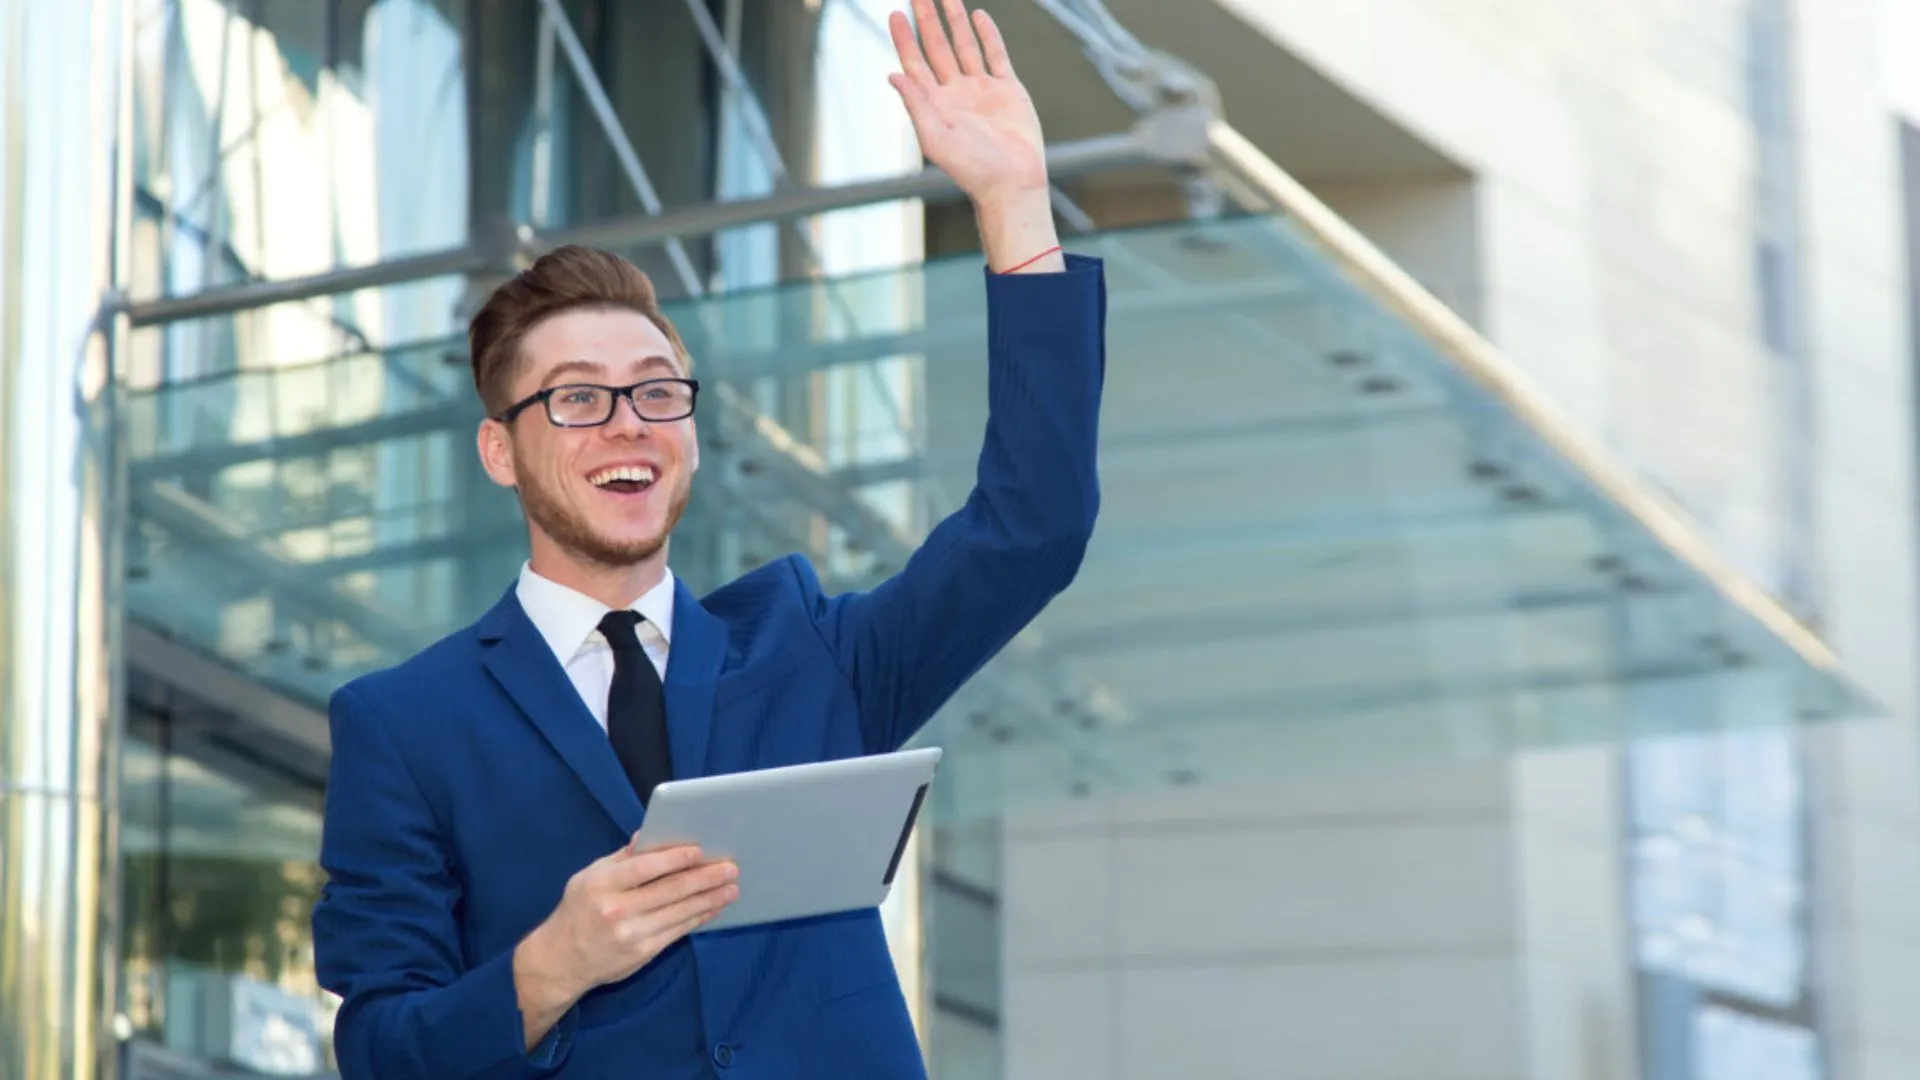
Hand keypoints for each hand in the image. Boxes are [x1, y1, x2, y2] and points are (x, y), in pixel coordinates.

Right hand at [512, 843, 736, 1047]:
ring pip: (680, 912)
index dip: (674, 859)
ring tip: (731, 887)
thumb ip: (622, 858)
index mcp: (602, 885)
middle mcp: (617, 910)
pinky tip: (714, 907)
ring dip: (710, 898)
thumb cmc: (578, 911)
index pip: (644, 868)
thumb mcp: (588, 877)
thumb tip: (649, 835)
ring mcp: (632, 934)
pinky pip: (678, 931)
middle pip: (669, 890)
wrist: (562, 960)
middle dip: (704, 878)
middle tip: (730, 868)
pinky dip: (699, 917)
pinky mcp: (643, 952)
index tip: (699, 851)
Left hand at [889, 0, 1047, 205]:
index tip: (894, 14)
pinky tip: (978, 17)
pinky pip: (996, 55)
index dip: (904, 39)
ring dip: (955, 20)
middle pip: (937, 47)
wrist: (1012, 182)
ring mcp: (982, 89)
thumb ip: (916, 104)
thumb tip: (893, 75)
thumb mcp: (935, 138)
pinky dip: (988, 35)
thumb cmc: (972, 169)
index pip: (915, 63)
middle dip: (926, 20)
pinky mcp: (1007, 89)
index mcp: (935, 104)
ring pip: (965, 46)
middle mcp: (956, 93)